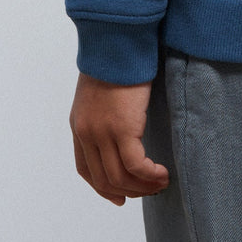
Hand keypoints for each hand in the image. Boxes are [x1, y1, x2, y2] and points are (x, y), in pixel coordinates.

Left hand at [69, 71, 170, 204]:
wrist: (116, 43)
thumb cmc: (115, 61)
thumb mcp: (100, 92)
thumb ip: (104, 113)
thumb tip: (121, 128)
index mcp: (80, 126)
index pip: (86, 169)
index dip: (103, 188)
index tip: (120, 197)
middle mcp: (87, 134)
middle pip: (103, 180)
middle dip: (128, 191)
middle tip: (149, 191)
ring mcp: (103, 133)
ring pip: (120, 177)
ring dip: (142, 186)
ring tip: (160, 183)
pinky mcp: (122, 129)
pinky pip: (135, 165)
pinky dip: (149, 175)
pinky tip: (161, 173)